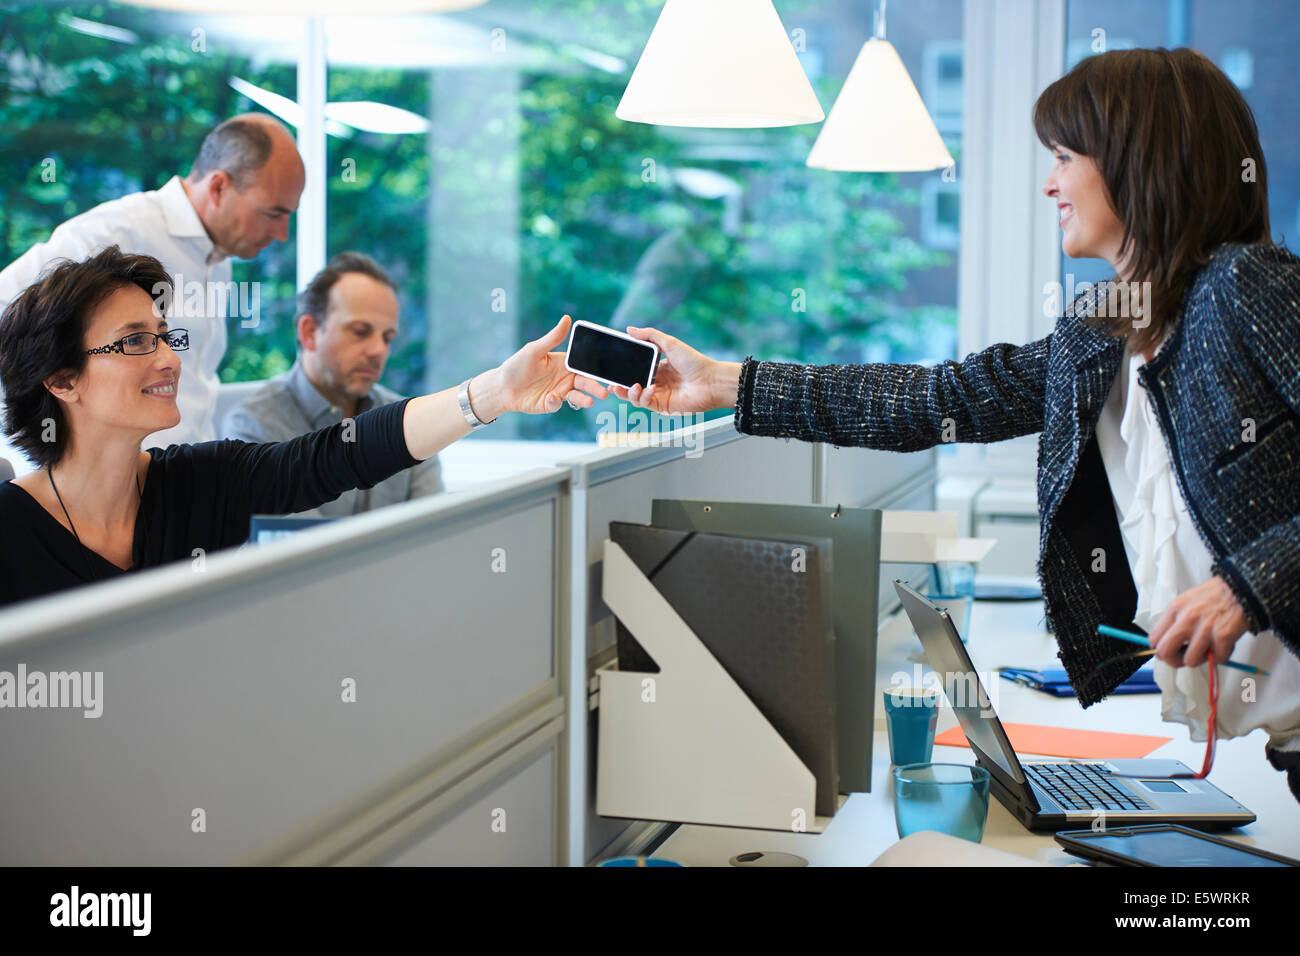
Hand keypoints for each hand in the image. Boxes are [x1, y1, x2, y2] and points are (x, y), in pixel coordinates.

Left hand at [492, 314, 603, 415]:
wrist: (501, 388)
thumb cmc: (517, 366)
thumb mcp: (535, 350)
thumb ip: (553, 337)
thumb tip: (567, 318)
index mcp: (564, 363)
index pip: (583, 365)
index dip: (594, 368)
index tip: (604, 370)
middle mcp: (564, 378)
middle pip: (585, 382)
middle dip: (595, 387)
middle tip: (604, 392)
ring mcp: (559, 392)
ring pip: (577, 396)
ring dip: (584, 399)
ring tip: (590, 402)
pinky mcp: (550, 404)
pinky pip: (558, 404)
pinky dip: (556, 402)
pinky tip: (550, 398)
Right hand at [573, 324, 736, 414]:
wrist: (710, 380)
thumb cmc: (695, 362)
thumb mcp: (670, 343)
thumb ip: (649, 336)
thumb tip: (629, 329)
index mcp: (658, 368)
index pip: (635, 370)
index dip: (623, 370)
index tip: (612, 368)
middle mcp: (657, 382)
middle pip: (632, 385)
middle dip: (620, 386)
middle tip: (611, 383)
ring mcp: (659, 395)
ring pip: (635, 397)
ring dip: (628, 393)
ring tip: (630, 386)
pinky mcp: (663, 406)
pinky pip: (645, 403)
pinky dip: (642, 397)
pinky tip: (647, 389)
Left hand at [1148, 575, 1250, 667]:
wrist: (1243, 589)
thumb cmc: (1216, 596)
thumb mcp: (1187, 602)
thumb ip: (1176, 621)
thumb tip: (1168, 643)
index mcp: (1174, 609)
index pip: (1154, 638)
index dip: (1161, 650)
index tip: (1169, 652)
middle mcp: (1186, 619)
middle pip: (1165, 652)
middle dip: (1174, 661)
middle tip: (1185, 658)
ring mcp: (1204, 628)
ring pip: (1190, 661)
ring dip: (1201, 659)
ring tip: (1209, 649)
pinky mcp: (1222, 636)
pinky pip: (1217, 659)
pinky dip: (1222, 656)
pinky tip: (1225, 644)